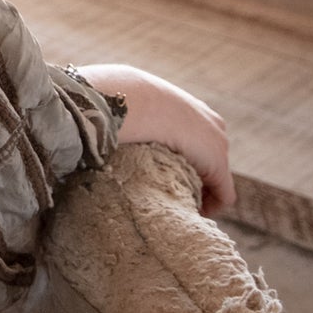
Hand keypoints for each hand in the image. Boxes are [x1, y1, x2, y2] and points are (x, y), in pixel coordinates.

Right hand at [76, 62, 235, 217]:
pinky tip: (188, 215)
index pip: (193, 138)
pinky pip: (223, 195)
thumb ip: (118, 113)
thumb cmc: (118, 98)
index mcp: (185, 106)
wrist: (132, 100)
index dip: (181, 160)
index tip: (162, 177)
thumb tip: (88, 122)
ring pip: (214, 178)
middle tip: (168, 196)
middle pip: (207, 159)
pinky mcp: (217, 164)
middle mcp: (208, 122)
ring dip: (197, 192)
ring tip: (174, 205)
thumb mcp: (121, 100)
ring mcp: (217, 142)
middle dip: (192, 178)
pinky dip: (209, 207)